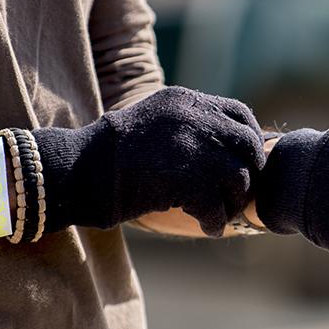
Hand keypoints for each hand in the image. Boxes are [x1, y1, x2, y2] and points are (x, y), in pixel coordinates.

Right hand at [33, 86, 264, 235]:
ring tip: (218, 213)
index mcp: (186, 101)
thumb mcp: (154, 122)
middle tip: (237, 193)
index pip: (240, 113)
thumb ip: (190, 126)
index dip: (249, 139)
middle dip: (248, 172)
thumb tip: (228, 148)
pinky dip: (216, 221)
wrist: (80, 172)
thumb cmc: (110, 155)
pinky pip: (218, 206)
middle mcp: (196, 118)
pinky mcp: (190, 181)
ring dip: (232, 200)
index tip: (246, 160)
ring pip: (238, 177)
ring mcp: (196, 148)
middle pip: (247, 145)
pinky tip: (207, 227)